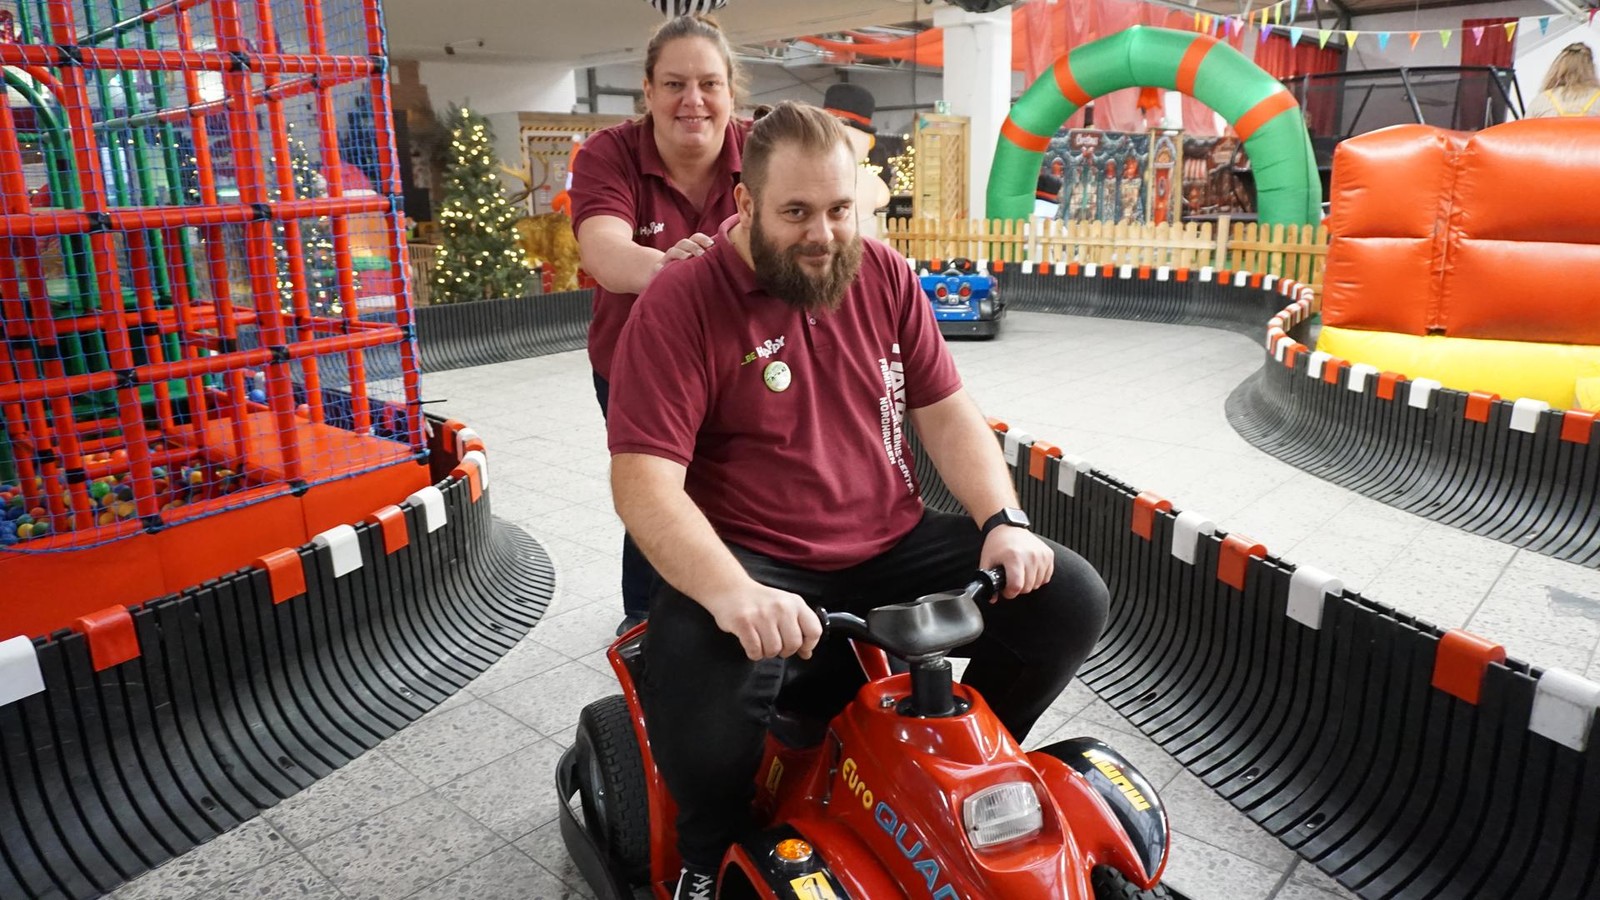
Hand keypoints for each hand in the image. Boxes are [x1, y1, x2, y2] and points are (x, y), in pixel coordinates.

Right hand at [646, 232, 715, 283]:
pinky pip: (661, 265)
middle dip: (694, 245)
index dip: (703, 239)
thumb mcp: (699, 268)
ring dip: (682, 252)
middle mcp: (679, 251)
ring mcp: (668, 259)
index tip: (712, 245)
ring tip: (689, 257)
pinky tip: (673, 267)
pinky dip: (666, 265)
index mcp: (690, 249)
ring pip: (674, 250)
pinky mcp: (658, 269)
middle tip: (702, 253)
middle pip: (686, 242)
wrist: (664, 283)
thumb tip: (733, 266)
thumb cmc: (688, 276)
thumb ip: (711, 264)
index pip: (697, 238)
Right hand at [704, 581, 822, 660]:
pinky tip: (751, 643)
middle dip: (784, 651)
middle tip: (775, 644)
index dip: (808, 645)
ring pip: (773, 650)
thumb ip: (799, 628)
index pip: (814, 630)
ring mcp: (762, 615)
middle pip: (793, 645)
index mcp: (795, 603)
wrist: (730, 589)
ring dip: (767, 652)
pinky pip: (755, 651)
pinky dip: (753, 653)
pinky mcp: (744, 623)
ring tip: (761, 641)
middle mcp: (781, 607)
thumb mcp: (785, 607)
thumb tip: (807, 653)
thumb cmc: (759, 602)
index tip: (800, 647)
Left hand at [979, 527, 1053, 600]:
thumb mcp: (987, 561)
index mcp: (1014, 557)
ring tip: (1020, 573)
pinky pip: (1046, 577)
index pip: (1016, 587)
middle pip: (1028, 587)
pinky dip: (1038, 577)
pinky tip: (1029, 570)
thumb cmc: (997, 544)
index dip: (1009, 593)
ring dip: (1028, 583)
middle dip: (1018, 588)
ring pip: (1037, 584)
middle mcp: (1030, 556)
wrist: (1008, 527)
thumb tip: (992, 599)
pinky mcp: (1049, 554)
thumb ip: (987, 581)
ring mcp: (1041, 555)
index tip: (1005, 589)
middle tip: (1011, 579)